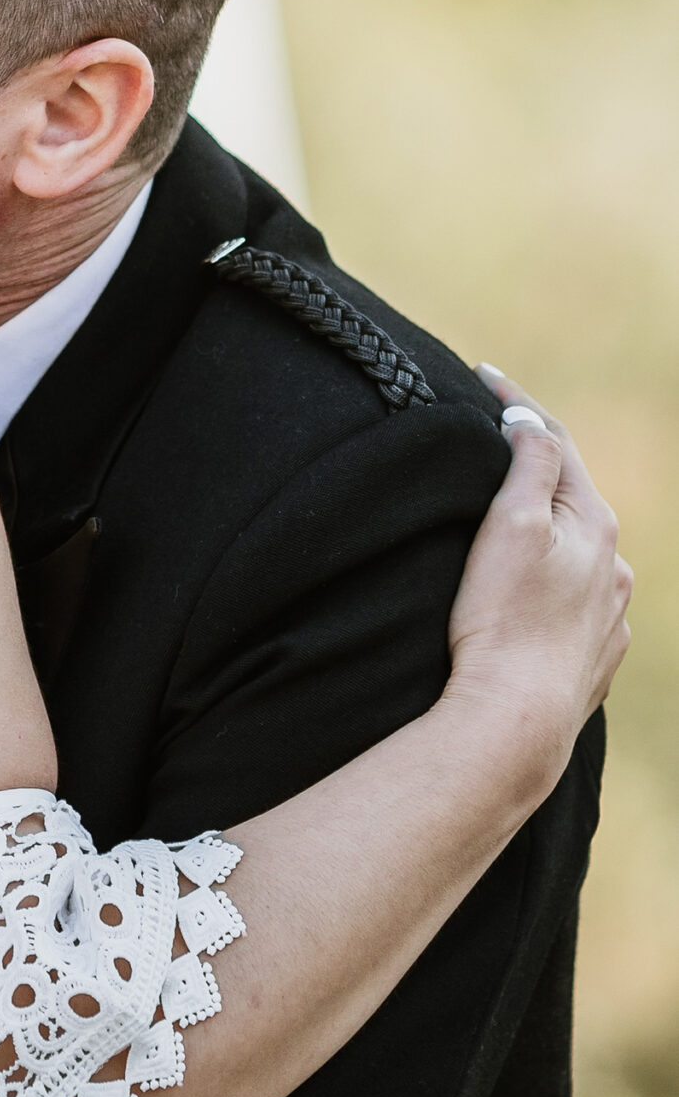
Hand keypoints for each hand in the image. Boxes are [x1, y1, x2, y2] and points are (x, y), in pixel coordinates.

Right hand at [443, 369, 631, 781]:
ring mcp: (610, 615)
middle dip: (534, 465)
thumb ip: (529, 463)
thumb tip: (530, 422)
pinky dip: (553, 578)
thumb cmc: (501, 620)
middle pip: (571, 495)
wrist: (515, 722)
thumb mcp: (510, 523)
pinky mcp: (594, 656)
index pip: (555, 442)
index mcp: (594, 524)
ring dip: (547, 525)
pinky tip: (532, 589)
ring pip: (577, 551)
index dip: (516, 403)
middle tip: (491, 437)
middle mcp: (614, 566)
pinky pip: (576, 600)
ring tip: (507, 517)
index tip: (481, 374)